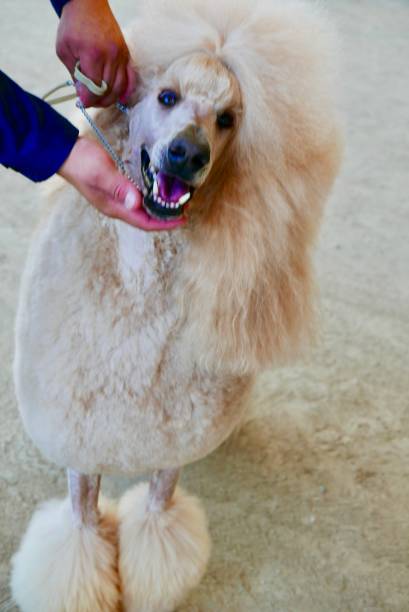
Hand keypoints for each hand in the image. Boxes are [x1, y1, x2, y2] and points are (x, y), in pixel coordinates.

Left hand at [56, 0, 135, 107]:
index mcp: (92, 55)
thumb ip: (75, 74)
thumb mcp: (64, 50)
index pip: (94, 88)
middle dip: (98, 101)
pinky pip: (130, 78)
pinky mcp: (126, 54)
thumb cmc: (73, 26)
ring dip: (110, 98)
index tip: (82, 102)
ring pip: (120, 87)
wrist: (88, 4)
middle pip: (108, 90)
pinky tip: (120, 97)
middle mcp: (110, 56)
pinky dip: (126, 90)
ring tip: (100, 99)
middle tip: (89, 101)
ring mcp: (121, 55)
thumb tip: (83, 95)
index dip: (88, 100)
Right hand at [58, 137, 185, 230]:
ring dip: (159, 208)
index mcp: (114, 208)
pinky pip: (137, 199)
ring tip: (176, 202)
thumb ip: (120, 188)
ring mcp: (115, 199)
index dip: (164, 223)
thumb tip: (137, 203)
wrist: (64, 151)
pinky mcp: (115, 189)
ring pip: (142, 209)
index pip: (144, 222)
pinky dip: (150, 197)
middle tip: (184, 209)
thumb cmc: (82, 162)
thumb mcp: (102, 173)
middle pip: (145, 219)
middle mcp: (116, 207)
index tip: (182, 219)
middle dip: (165, 217)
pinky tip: (158, 191)